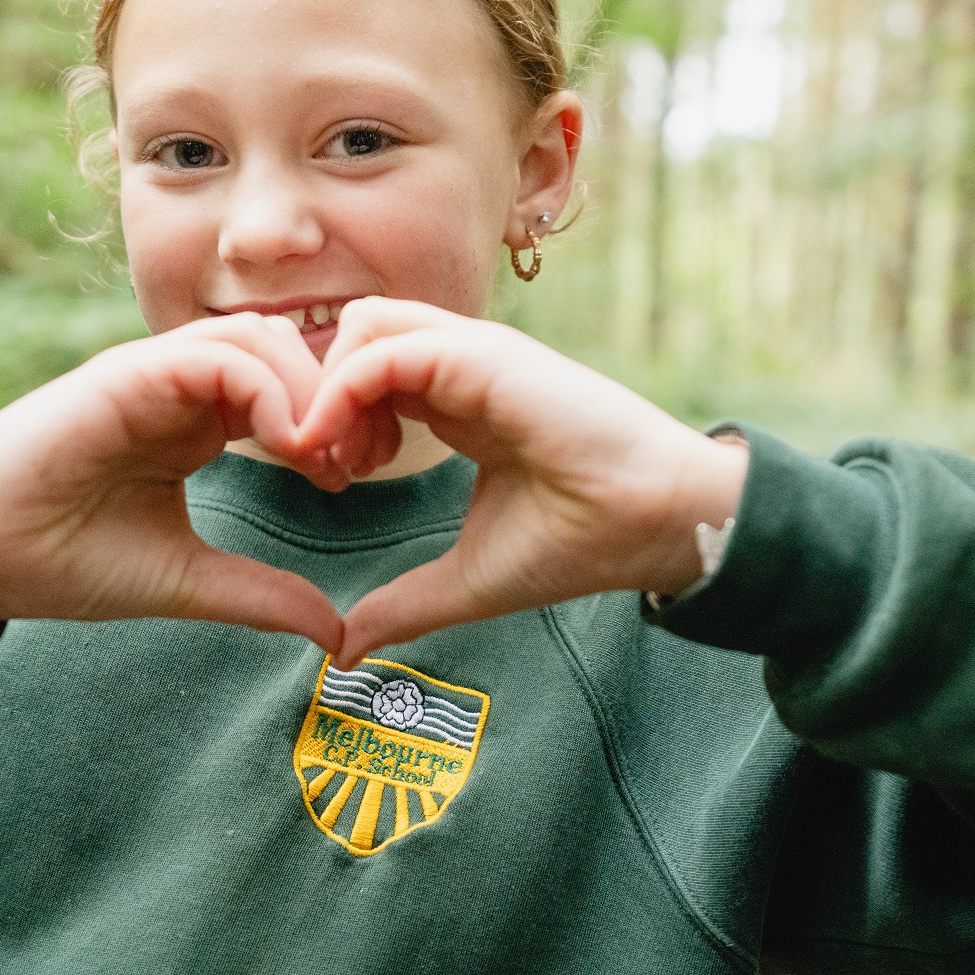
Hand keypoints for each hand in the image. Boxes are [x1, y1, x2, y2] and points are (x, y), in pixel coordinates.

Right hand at [0, 314, 347, 648]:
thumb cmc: (61, 560)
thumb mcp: (185, 581)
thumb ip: (259, 594)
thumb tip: (335, 630)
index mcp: (195, 421)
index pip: (290, 388)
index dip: (335, 424)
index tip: (352, 479)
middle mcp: (178, 387)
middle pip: (290, 351)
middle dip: (336, 399)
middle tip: (353, 463)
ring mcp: (151, 375)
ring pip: (259, 337)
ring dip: (306, 388)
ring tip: (320, 456)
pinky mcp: (124, 375)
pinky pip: (213, 353)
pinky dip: (263, 386)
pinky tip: (284, 442)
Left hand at [296, 299, 748, 666]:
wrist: (654, 524)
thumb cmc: (581, 542)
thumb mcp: (468, 579)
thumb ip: (404, 605)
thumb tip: (345, 650)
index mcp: (459, 403)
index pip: (368, 373)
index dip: (334, 421)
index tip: (341, 485)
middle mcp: (461, 367)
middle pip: (356, 336)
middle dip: (321, 396)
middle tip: (333, 470)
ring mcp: (471, 354)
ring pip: (363, 324)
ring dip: (329, 389)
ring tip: (345, 461)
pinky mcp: (481, 355)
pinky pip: (384, 347)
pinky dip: (343, 392)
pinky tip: (350, 454)